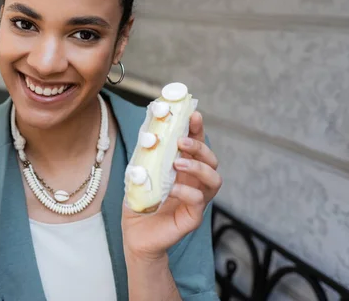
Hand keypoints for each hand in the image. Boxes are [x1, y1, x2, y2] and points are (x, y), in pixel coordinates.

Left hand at [122, 111, 220, 260]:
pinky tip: (172, 189)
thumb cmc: (140, 202)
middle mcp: (195, 181)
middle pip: (211, 159)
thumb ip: (145, 156)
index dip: (198, 129)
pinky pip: (199, 201)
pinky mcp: (193, 217)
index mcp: (184, 168)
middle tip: (181, 141)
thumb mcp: (139, 174)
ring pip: (214, 179)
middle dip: (200, 146)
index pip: (197, 144)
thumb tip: (148, 134)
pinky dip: (186, 192)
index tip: (194, 114)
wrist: (135, 234)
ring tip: (178, 163)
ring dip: (198, 167)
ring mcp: (197, 199)